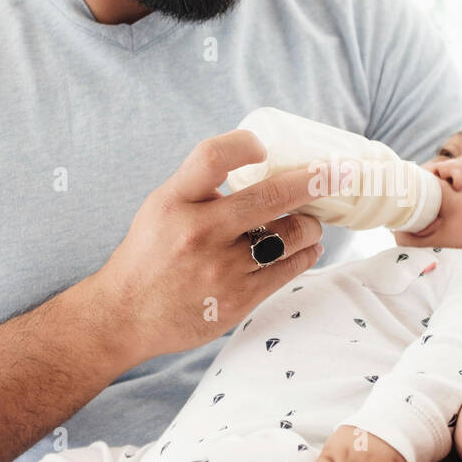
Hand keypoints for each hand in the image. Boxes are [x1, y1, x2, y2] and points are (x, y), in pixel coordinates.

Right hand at [86, 131, 326, 368]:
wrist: (124, 316)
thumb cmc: (149, 254)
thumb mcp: (163, 208)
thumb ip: (203, 188)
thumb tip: (261, 166)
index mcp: (174, 201)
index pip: (213, 157)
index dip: (244, 145)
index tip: (264, 149)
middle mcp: (198, 232)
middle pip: (270, 196)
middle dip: (314, 180)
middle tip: (337, 173)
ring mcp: (220, 268)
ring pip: (290, 235)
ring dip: (310, 225)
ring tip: (310, 222)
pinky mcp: (237, 299)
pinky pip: (288, 269)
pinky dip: (306, 254)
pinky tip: (308, 248)